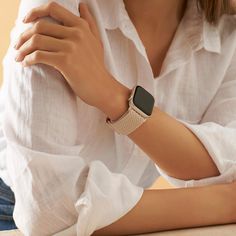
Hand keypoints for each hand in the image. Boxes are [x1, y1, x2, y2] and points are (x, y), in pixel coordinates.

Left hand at [14, 1, 129, 118]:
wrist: (102, 88)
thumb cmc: (97, 67)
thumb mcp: (96, 41)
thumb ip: (89, 23)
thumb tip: (83, 5)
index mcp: (81, 26)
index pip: (53, 8)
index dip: (35, 11)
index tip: (25, 21)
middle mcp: (76, 34)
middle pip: (40, 26)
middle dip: (23, 36)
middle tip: (17, 45)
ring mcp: (71, 47)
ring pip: (37, 41)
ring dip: (22, 49)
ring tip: (18, 56)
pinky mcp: (65, 62)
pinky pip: (39, 56)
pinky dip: (28, 59)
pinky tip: (26, 64)